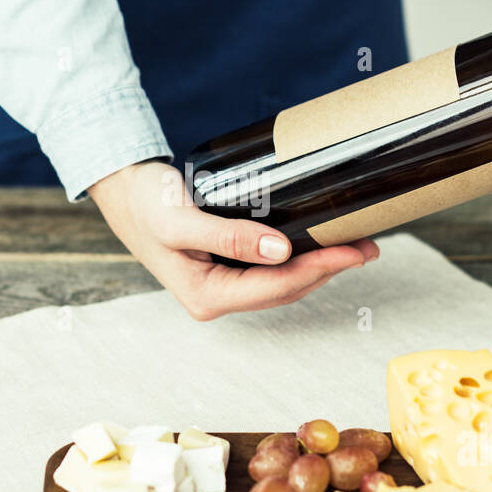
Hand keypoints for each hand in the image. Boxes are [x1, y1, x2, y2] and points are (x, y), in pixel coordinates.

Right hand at [88, 160, 378, 320]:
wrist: (124, 193)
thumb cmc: (146, 204)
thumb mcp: (182, 219)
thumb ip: (229, 237)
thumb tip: (280, 251)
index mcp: (207, 296)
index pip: (277, 287)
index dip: (319, 269)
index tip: (351, 251)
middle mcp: (217, 298)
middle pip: (286, 290)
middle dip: (328, 269)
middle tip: (367, 246)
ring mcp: (222, 286)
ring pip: (282, 283)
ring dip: (319, 265)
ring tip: (354, 246)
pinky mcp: (227, 269)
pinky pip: (272, 270)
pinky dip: (299, 257)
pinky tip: (318, 244)